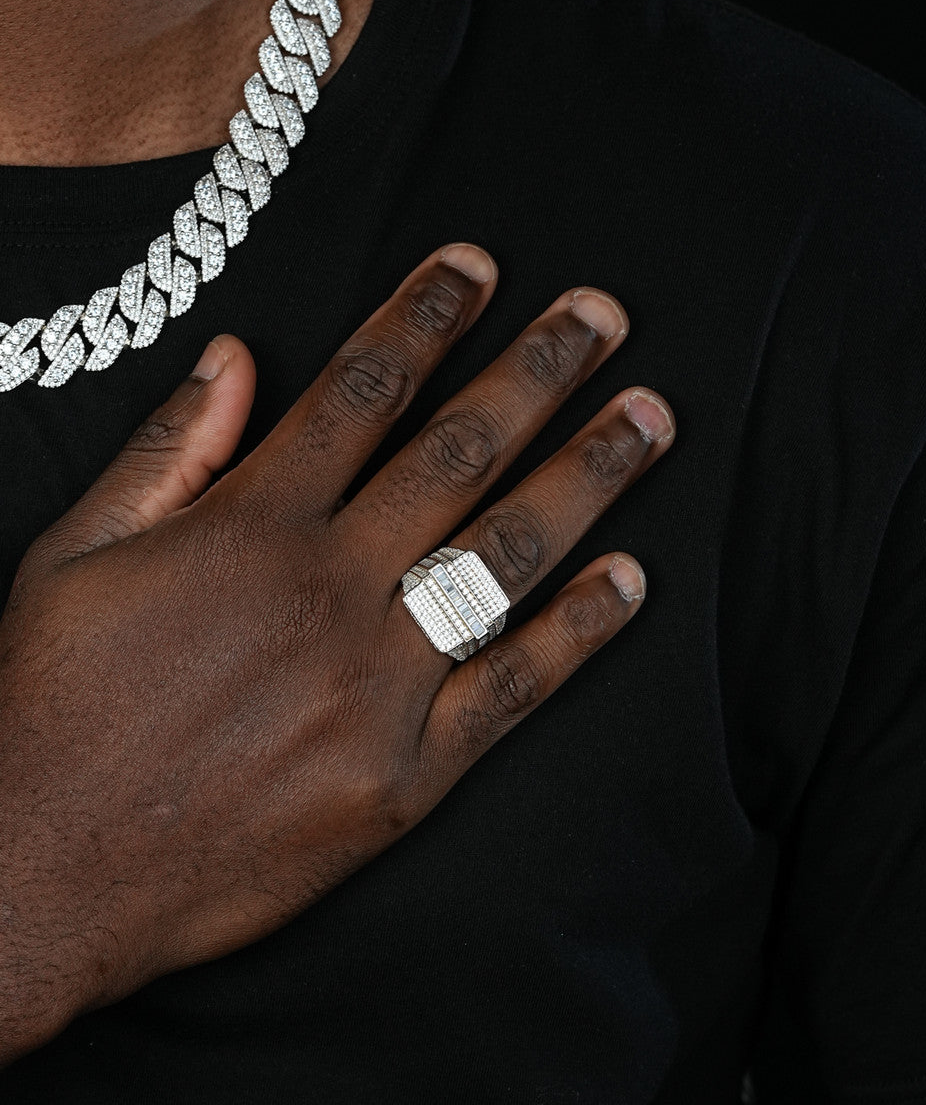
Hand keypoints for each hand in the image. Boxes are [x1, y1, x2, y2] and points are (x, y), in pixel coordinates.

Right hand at [0, 243, 674, 1061]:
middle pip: (458, 452)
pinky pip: (510, 688)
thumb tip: (233, 356)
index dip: (427, 315)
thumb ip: (166, 449)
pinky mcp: (404, 774)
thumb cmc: (52, 706)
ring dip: (587, 476)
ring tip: (651, 419)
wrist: (46, 873)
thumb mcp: (74, 553)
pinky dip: (579, 631)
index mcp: (252, 525)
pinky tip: (630, 579)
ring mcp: (376, 682)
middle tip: (603, 317)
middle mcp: (329, 587)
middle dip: (540, 372)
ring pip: (505, 554)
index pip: (362, 387)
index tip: (480, 267)